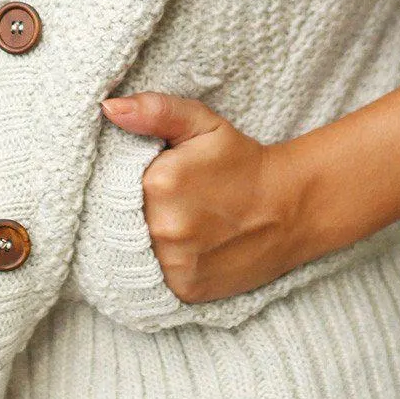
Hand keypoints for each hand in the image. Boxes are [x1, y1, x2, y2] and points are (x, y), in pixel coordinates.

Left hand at [100, 91, 314, 303]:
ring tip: (181, 223)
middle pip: (122, 219)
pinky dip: (163, 264)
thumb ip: (154, 111)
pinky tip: (187, 247)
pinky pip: (155, 278)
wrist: (290, 208)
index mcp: (158, 182)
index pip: (112, 184)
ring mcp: (174, 263)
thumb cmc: (241, 162)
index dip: (128, 181)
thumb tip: (109, 108)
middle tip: (174, 202)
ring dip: (148, 239)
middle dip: (138, 209)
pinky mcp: (185, 290)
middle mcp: (161, 227)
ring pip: (135, 250)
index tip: (153, 180)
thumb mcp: (201, 123)